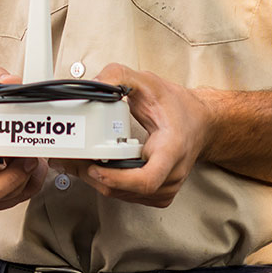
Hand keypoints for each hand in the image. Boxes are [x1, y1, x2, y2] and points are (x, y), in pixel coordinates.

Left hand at [79, 64, 211, 207]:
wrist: (200, 122)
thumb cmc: (178, 106)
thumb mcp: (149, 82)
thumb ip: (120, 76)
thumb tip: (96, 82)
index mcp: (171, 149)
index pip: (147, 179)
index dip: (118, 179)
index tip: (96, 167)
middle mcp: (171, 174)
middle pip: (128, 190)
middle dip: (95, 176)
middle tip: (72, 159)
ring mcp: (166, 187)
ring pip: (124, 196)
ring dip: (97, 181)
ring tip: (77, 162)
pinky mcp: (159, 193)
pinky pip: (128, 196)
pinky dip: (108, 184)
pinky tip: (95, 169)